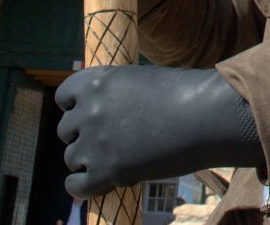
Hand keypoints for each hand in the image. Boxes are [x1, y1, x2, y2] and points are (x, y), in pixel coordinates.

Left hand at [56, 66, 262, 197]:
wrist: (205, 116)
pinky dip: (83, 188)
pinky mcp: (106, 171)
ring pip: (71, 158)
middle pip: (66, 131)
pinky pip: (76, 186)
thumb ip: (115, 95)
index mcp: (96, 82)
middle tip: (109, 142)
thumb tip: (101, 115)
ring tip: (115, 161)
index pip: (64, 97)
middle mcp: (88, 110)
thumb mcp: (140, 81)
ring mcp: (94, 141)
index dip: (75, 107)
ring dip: (88, 161)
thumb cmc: (184, 95)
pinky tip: (100, 184)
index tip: (89, 116)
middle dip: (84, 136)